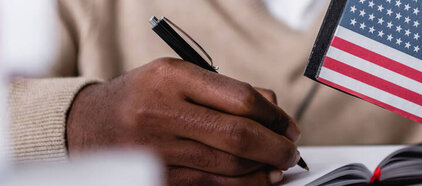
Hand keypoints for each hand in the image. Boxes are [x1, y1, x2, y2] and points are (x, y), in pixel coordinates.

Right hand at [66, 58, 299, 184]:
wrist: (90, 124)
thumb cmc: (143, 95)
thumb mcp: (179, 76)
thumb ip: (227, 89)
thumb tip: (275, 109)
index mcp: (172, 78)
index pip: (241, 99)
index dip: (274, 115)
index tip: (287, 123)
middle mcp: (163, 113)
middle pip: (239, 136)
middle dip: (276, 146)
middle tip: (290, 148)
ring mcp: (159, 150)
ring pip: (231, 165)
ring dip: (264, 167)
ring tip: (278, 162)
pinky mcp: (161, 178)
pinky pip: (215, 185)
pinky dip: (245, 183)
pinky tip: (259, 177)